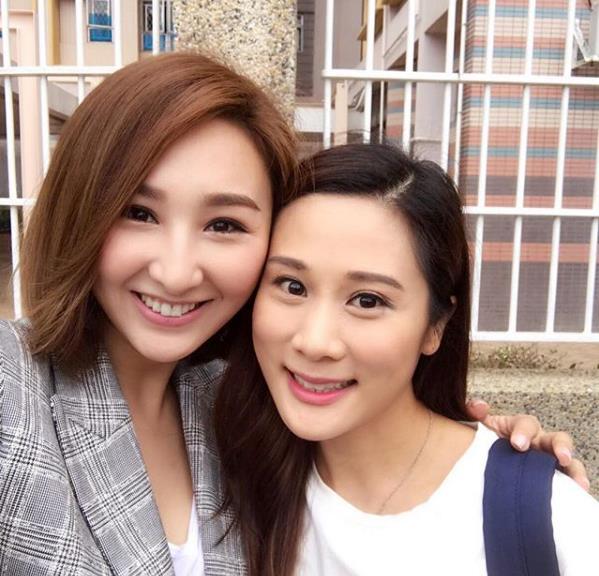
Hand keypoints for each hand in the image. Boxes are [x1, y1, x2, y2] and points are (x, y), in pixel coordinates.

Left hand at [466, 398, 590, 491]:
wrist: (485, 465)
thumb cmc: (487, 443)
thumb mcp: (480, 427)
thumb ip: (475, 412)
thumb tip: (479, 406)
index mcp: (520, 428)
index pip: (526, 424)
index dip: (524, 432)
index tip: (518, 444)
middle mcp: (539, 442)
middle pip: (556, 439)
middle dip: (561, 446)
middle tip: (561, 457)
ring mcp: (548, 461)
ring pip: (569, 461)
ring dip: (575, 469)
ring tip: (579, 481)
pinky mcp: (553, 479)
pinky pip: (568, 482)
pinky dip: (574, 485)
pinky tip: (578, 493)